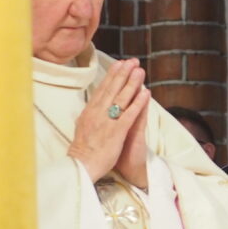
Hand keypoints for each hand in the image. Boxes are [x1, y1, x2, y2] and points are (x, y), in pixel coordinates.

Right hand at [67, 59, 148, 182]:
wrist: (80, 167)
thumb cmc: (83, 150)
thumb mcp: (82, 127)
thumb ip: (88, 115)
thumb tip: (90, 105)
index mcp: (89, 111)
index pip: (102, 89)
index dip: (112, 75)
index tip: (120, 63)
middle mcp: (97, 113)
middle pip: (112, 89)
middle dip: (123, 73)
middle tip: (133, 61)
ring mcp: (107, 122)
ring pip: (121, 98)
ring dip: (132, 83)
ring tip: (140, 71)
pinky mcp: (116, 132)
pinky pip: (129, 114)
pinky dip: (138, 102)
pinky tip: (146, 93)